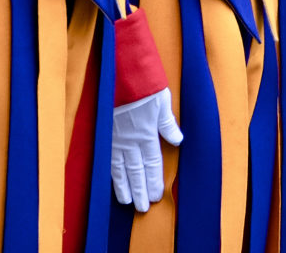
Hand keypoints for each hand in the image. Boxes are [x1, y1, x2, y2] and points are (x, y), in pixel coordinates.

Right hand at [110, 87, 183, 211]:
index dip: (154, 181)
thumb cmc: (145, 87)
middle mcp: (131, 141)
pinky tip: (112, 184)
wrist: (120, 77)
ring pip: (121, 170)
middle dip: (140, 191)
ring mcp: (116, 140)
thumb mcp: (162, 103)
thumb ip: (168, 124)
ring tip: (128, 203)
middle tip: (143, 208)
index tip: (156, 196)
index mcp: (147, 134)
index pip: (152, 164)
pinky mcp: (106, 136)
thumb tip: (178, 140)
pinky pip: (108, 160)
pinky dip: (111, 174)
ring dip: (125, 187)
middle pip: (137, 171)